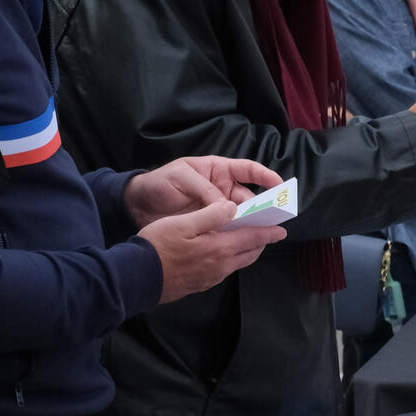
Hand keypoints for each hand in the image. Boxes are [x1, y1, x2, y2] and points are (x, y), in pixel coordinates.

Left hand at [125, 157, 284, 227]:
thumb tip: (228, 208)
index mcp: (218, 172)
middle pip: (250, 198)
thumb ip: (205, 190)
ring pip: (242, 217)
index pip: (249, 170)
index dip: (266, 176)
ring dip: (250, 224)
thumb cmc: (160, 183)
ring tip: (261, 233)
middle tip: (271, 218)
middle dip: (262, 206)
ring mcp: (217, 210)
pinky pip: (228, 232)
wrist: (136, 206)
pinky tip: (241, 244)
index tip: (279, 185)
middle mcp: (223, 191)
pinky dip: (235, 237)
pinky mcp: (210, 227)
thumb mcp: (181, 178)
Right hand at [139, 201, 285, 303]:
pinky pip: (224, 269)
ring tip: (246, 239)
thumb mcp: (184, 223)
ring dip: (245, 250)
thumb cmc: (158, 246)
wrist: (136, 279)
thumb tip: (233, 208)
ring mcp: (210, 278)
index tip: (282, 230)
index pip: (253, 239)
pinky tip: (222, 252)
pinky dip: (231, 258)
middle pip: (249, 253)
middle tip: (266, 232)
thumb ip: (211, 214)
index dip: (269, 233)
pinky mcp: (199, 284)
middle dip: (260, 242)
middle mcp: (221, 266)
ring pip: (237, 262)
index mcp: (221, 248)